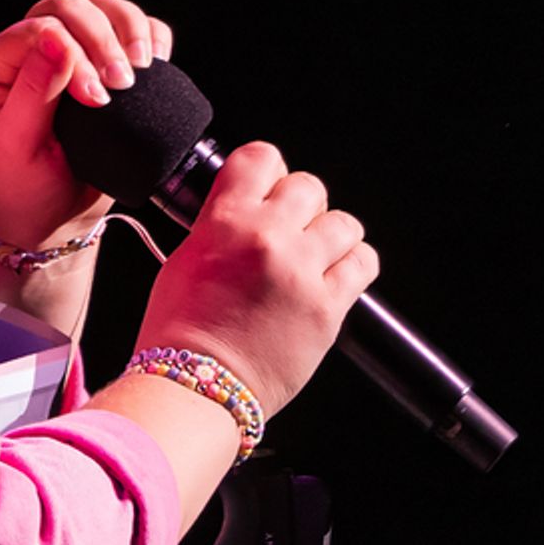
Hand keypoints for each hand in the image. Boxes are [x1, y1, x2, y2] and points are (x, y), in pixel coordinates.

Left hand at [0, 0, 173, 253]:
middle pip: (72, 5)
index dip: (73, 53)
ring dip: (131, 29)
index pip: (39, 27)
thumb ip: (34, 91)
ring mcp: (71, 49)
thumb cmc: (22, 184)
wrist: (50, 217)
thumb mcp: (17, 145)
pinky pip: (135, 27)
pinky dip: (152, 36)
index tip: (96, 99)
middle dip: (104, 38)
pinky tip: (156, 65)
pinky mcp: (105, 62)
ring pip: (104, 6)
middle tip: (123, 84)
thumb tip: (55, 38)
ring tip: (142, 72)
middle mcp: (32, 44)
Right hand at [136, 141, 379, 414]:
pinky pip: (363, 263)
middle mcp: (267, 238)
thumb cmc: (180, 332)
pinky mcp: (328, 307)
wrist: (196, 387)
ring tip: (314, 257)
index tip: (269, 186)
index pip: (261, 157)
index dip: (269, 171)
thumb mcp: (184, 258)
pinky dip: (353, 265)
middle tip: (288, 231)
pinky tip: (333, 276)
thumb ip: (220, 224)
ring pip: (343, 223)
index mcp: (225, 221)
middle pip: (308, 186)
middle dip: (300, 206)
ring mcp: (302, 272)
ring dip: (330, 236)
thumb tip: (247, 209)